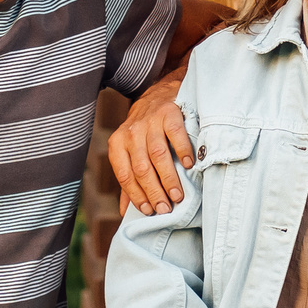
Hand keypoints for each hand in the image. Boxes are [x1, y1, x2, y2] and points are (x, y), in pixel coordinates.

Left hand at [111, 65, 192, 213]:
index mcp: (117, 144)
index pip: (125, 175)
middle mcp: (131, 133)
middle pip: (141, 168)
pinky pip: (175, 134)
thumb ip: (128, 179)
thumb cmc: (144, 131)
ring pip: (157, 155)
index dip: (136, 195)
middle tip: (165, 209)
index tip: (149, 211)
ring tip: (177, 196)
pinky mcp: (168, 113)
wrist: (157, 95)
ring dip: (168, 178)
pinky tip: (190, 166)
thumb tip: (124, 212)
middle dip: (154, 191)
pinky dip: (183, 151)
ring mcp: (150, 122)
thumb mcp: (130, 151)